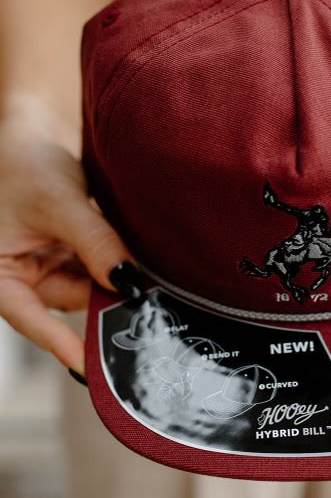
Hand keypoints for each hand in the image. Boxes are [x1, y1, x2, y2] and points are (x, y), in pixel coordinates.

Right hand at [0, 117, 137, 374]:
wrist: (36, 131)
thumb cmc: (27, 163)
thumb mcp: (59, 204)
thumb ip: (94, 243)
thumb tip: (130, 283)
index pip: (29, 318)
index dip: (61, 343)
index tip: (90, 366)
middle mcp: (21, 277)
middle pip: (67, 302)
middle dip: (103, 298)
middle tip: (143, 299)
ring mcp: (47, 267)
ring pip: (88, 287)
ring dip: (113, 278)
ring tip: (143, 268)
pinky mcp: (68, 256)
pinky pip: (96, 270)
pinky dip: (114, 263)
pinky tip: (136, 259)